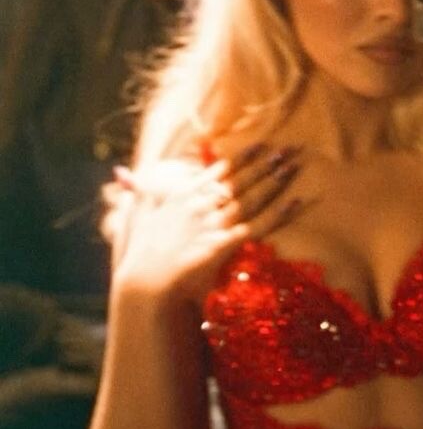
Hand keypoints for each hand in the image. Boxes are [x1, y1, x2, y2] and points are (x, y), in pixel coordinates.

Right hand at [111, 143, 301, 305]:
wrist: (146, 283)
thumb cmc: (140, 256)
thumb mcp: (135, 218)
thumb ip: (137, 195)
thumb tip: (121, 173)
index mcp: (181, 196)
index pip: (215, 173)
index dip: (239, 159)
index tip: (258, 145)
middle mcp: (200, 205)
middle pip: (239, 180)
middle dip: (264, 164)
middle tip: (288, 149)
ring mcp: (213, 223)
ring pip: (251, 197)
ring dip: (274, 180)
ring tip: (293, 166)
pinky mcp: (225, 243)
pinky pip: (259, 225)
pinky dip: (279, 212)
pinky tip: (296, 201)